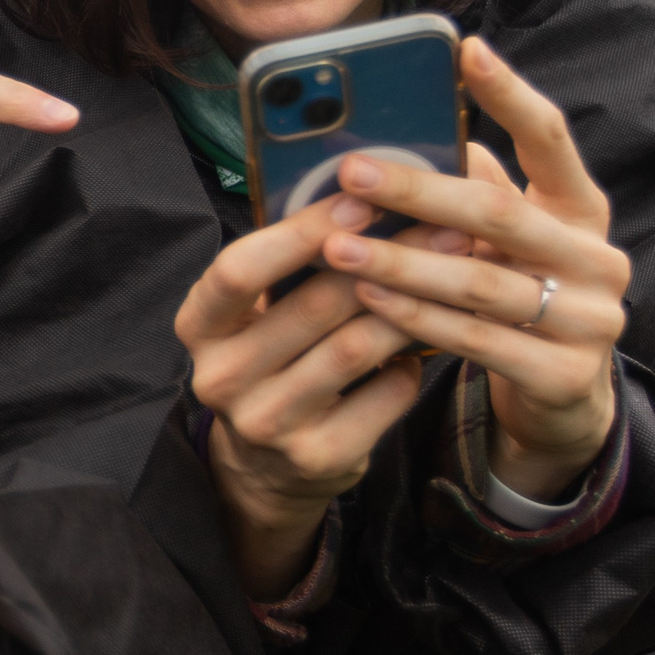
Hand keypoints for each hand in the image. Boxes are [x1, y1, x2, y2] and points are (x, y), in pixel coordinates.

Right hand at [177, 195, 431, 597]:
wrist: (266, 467)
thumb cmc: (273, 357)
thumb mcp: (258, 311)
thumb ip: (291, 262)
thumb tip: (367, 187)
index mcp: (199, 328)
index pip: (239, 271)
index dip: (301, 232)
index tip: (361, 198)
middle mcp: (223, 378)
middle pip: (312, 305)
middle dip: (384, 256)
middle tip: (442, 222)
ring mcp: (269, 423)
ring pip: (356, 347)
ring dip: (413, 302)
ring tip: (456, 267)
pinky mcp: (318, 456)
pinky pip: (386, 393)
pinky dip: (414, 361)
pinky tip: (431, 339)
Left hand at [315, 38, 632, 498]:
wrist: (562, 398)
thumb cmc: (516, 295)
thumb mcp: (504, 242)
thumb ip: (473, 190)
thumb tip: (400, 131)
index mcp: (583, 209)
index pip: (552, 139)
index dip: (511, 94)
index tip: (466, 50)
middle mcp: (598, 258)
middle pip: (500, 213)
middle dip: (419, 192)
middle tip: (352, 171)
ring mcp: (589, 319)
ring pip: (480, 283)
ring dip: (400, 263)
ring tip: (338, 246)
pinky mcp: (564, 375)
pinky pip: (477, 340)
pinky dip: (417, 318)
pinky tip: (368, 301)